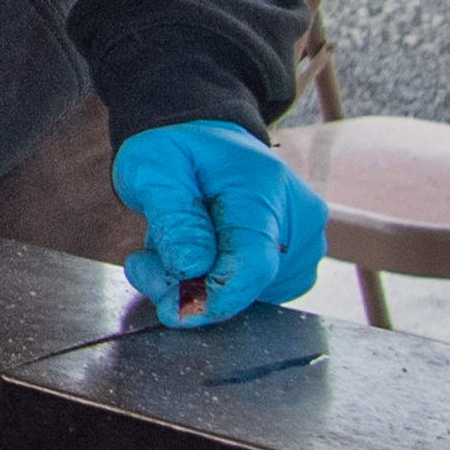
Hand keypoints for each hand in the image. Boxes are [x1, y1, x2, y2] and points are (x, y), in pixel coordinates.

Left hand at [115, 119, 329, 323]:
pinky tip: (195, 259)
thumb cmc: (180, 150)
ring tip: (169, 249)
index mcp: (264, 189)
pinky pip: (258, 293)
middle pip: (252, 285)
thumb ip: (174, 217)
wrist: (208, 138)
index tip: (173, 311)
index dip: (214, 296)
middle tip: (145, 264)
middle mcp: (299, 220)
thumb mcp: (155, 168)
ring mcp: (304, 244)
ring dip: (202, 287)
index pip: (253, 262)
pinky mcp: (296, 263)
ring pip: (254, 295)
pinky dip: (219, 287)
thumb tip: (191, 266)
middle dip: (192, 289)